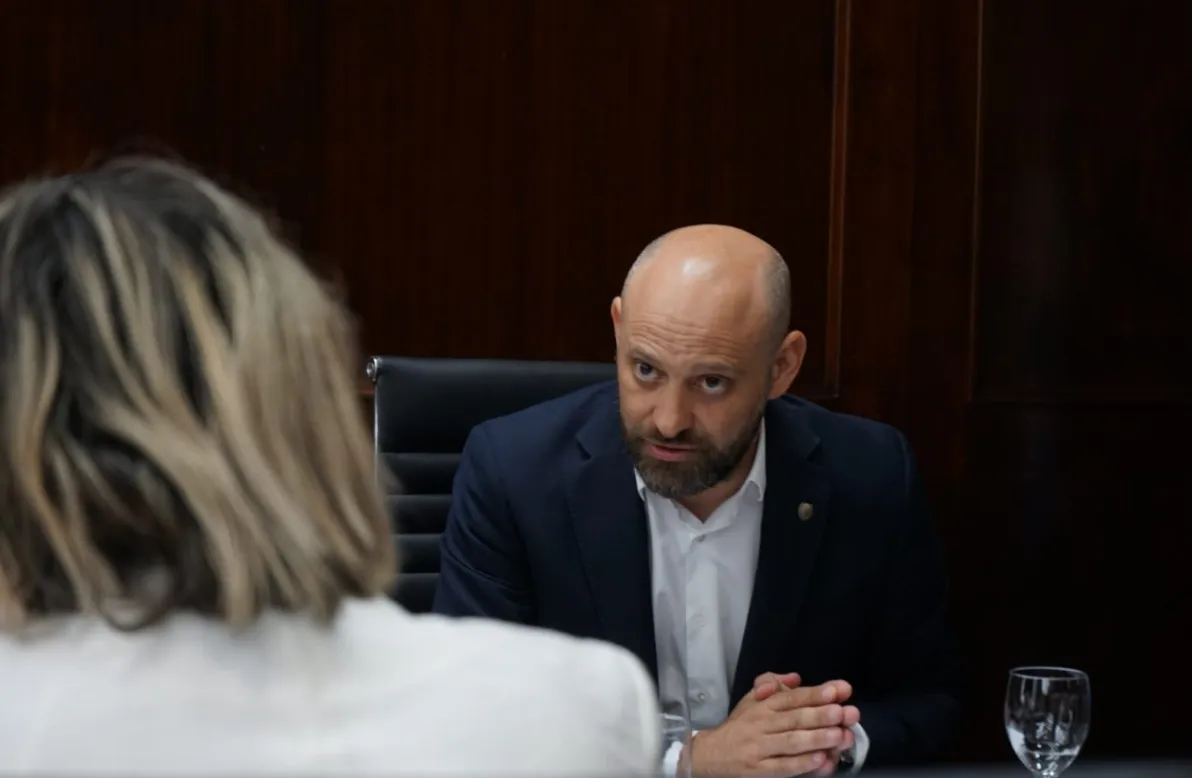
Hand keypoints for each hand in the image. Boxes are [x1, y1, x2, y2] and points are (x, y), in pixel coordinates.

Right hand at [689, 679, 859, 776]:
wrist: (710, 753)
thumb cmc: (738, 726)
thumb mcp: (751, 700)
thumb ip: (772, 686)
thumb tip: (795, 677)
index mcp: (762, 705)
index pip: (791, 697)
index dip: (815, 693)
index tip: (838, 690)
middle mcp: (760, 724)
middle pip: (794, 718)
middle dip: (822, 715)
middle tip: (845, 712)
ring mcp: (759, 748)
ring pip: (791, 742)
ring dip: (817, 738)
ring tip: (839, 735)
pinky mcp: (758, 770)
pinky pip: (782, 766)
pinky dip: (802, 763)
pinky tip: (820, 759)